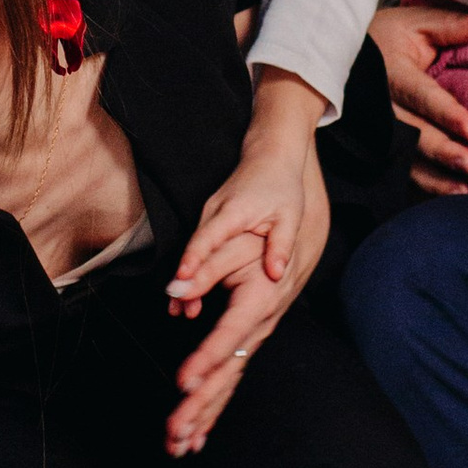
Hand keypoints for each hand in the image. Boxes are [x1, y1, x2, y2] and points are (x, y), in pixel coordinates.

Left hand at [165, 103, 330, 457]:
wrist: (293, 191)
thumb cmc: (261, 205)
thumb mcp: (228, 226)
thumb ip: (204, 260)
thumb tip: (176, 289)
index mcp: (262, 297)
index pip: (230, 337)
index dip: (206, 361)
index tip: (183, 385)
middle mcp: (264, 318)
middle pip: (232, 370)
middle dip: (204, 407)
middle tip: (177, 437)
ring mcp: (261, 325)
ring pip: (233, 376)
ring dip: (208, 412)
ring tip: (182, 445)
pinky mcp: (253, 326)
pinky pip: (234, 368)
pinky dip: (216, 397)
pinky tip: (199, 423)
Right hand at [167, 93, 317, 320]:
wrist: (269, 157)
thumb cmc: (281, 186)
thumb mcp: (289, 216)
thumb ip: (281, 245)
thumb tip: (276, 275)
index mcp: (233, 211)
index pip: (209, 236)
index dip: (195, 258)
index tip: (183, 277)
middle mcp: (213, 212)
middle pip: (193, 248)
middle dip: (184, 278)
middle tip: (177, 307)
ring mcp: (207, 216)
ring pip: (191, 251)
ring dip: (184, 280)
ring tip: (177, 310)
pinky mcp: (208, 222)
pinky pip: (196, 249)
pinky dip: (190, 271)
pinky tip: (185, 298)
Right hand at [367, 2, 467, 186]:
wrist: (340, 56)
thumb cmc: (385, 37)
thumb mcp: (413, 23)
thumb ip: (449, 25)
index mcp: (391, 71)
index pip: (421, 94)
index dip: (445, 112)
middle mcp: (382, 106)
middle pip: (413, 133)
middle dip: (442, 151)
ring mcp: (378, 131)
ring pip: (406, 158)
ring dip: (435, 178)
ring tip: (465, 192)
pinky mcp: (379, 147)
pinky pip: (401, 170)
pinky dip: (426, 186)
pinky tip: (450, 197)